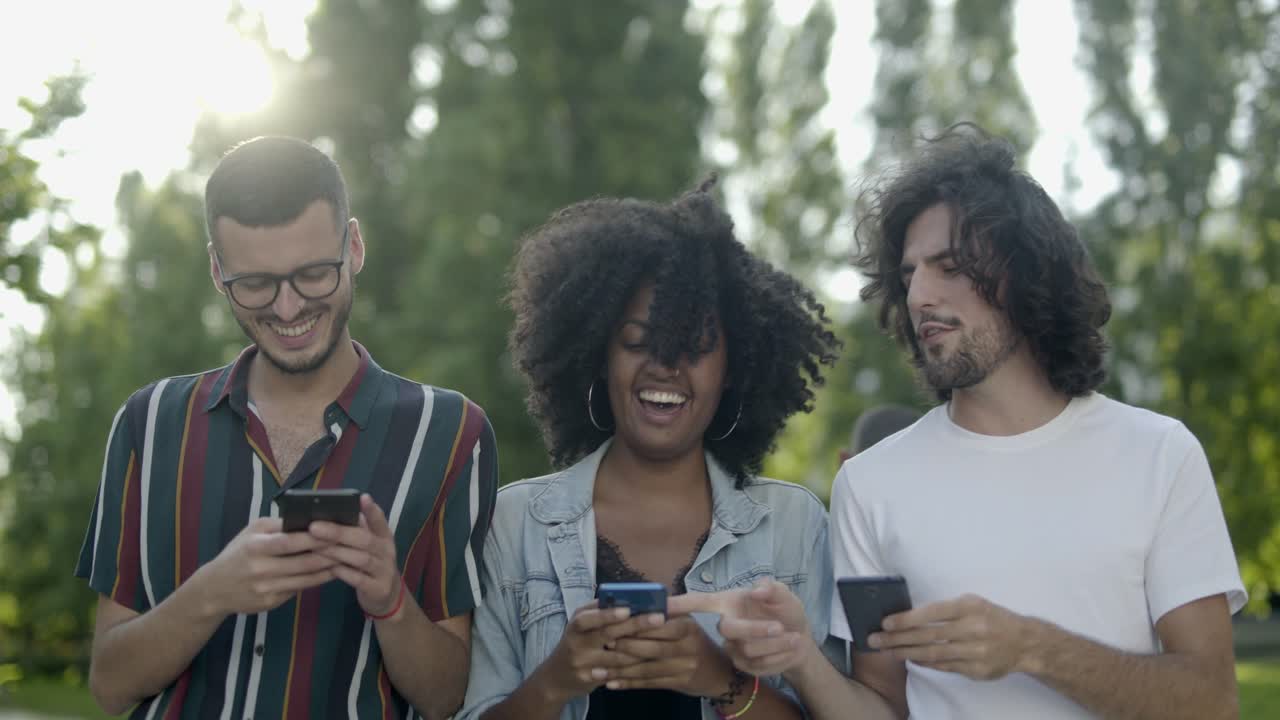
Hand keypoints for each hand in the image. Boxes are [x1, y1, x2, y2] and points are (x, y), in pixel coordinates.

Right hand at [196, 516, 337, 616]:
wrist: (214, 589)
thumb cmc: (238, 553)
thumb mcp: (252, 532)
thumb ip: (278, 526)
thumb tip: (309, 519)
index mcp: (255, 547)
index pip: (289, 542)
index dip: (313, 538)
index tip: (335, 530)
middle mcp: (261, 569)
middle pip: (303, 562)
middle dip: (329, 554)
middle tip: (350, 546)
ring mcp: (266, 588)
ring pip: (306, 578)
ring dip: (329, 568)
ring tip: (347, 558)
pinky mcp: (271, 602)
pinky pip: (300, 589)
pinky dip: (317, 580)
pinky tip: (331, 572)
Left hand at [309, 494, 401, 617]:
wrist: (388, 597)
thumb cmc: (372, 566)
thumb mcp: (370, 547)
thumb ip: (357, 532)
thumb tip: (332, 514)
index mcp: (385, 538)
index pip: (380, 521)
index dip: (372, 510)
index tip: (362, 497)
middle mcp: (387, 552)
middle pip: (364, 539)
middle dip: (338, 532)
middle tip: (314, 527)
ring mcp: (385, 571)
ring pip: (361, 559)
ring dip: (336, 552)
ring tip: (315, 547)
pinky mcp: (379, 589)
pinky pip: (359, 579)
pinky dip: (343, 572)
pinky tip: (328, 567)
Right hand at [539, 602, 662, 701]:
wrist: (556, 677)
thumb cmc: (578, 643)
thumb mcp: (583, 625)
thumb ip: (601, 611)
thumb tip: (632, 596)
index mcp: (577, 623)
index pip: (591, 616)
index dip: (610, 613)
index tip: (630, 608)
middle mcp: (576, 641)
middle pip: (607, 633)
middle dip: (634, 625)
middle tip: (658, 618)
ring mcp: (582, 662)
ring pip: (615, 657)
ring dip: (640, 649)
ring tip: (662, 641)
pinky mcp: (589, 679)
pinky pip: (615, 673)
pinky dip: (633, 668)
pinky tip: (650, 663)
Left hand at [604, 615, 733, 694]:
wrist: (720, 672)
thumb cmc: (697, 642)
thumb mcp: (688, 623)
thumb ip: (666, 615)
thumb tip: (635, 601)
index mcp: (687, 626)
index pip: (658, 625)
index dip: (636, 626)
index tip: (614, 624)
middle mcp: (687, 647)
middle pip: (651, 648)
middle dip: (624, 646)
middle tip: (602, 644)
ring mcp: (683, 667)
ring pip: (646, 668)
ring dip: (620, 669)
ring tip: (598, 668)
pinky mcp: (678, 684)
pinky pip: (649, 684)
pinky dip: (629, 683)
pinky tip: (611, 683)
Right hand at [668, 578, 810, 677]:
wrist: (800, 639)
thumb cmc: (785, 611)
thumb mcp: (784, 595)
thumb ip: (772, 588)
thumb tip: (757, 590)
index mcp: (729, 602)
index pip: (699, 602)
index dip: (679, 604)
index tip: (661, 606)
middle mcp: (726, 624)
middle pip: (727, 628)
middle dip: (755, 629)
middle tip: (780, 627)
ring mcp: (732, 647)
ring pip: (748, 648)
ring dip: (776, 643)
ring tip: (794, 637)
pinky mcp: (743, 666)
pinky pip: (759, 664)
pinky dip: (780, 654)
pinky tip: (789, 647)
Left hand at [870, 593, 1036, 679]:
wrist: (1024, 642)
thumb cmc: (991, 617)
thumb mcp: (972, 603)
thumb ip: (945, 609)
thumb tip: (910, 617)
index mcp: (969, 607)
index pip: (931, 613)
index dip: (906, 619)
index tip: (886, 622)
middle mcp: (972, 629)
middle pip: (927, 636)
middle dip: (898, 638)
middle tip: (876, 639)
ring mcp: (974, 652)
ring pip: (933, 654)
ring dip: (907, 653)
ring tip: (888, 651)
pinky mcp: (976, 670)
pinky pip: (944, 667)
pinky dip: (926, 663)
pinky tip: (911, 659)